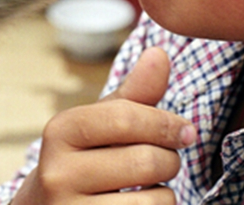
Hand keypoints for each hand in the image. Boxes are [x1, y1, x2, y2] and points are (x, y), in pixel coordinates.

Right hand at [13, 48, 195, 203]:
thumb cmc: (85, 160)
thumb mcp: (102, 125)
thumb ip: (134, 94)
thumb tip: (160, 53)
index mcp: (60, 131)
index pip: (127, 118)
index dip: (167, 123)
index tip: (186, 131)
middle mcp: (57, 173)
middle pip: (146, 160)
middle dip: (170, 159)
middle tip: (165, 161)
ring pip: (154, 200)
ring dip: (166, 192)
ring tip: (148, 187)